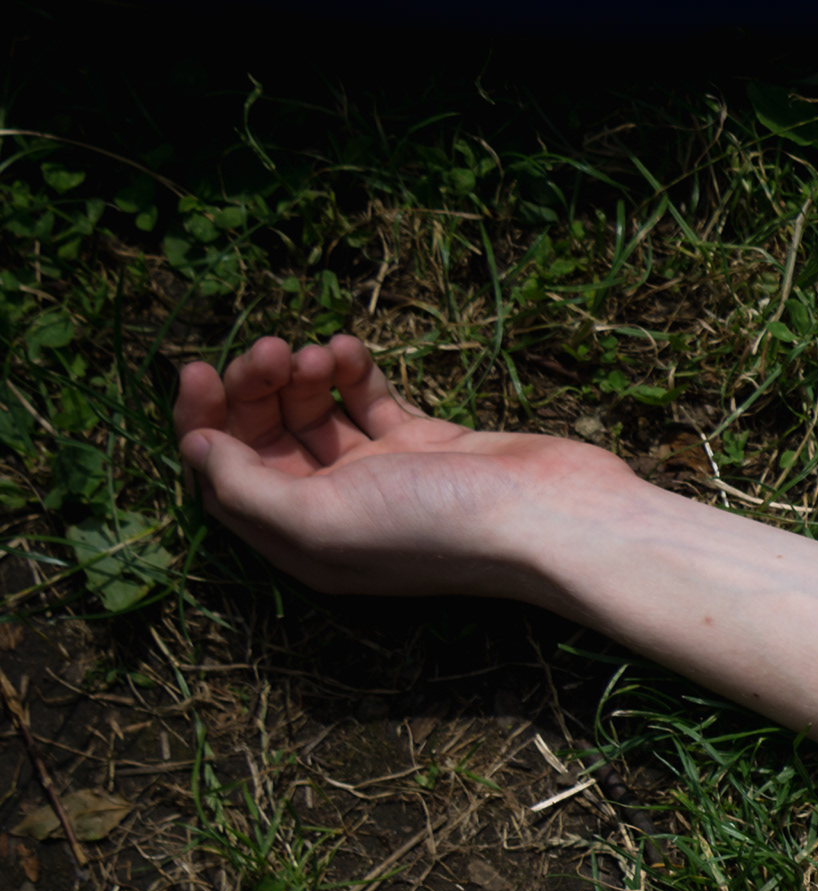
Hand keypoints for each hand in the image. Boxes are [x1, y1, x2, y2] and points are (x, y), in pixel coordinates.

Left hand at [172, 334, 636, 604]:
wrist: (551, 517)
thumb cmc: (438, 527)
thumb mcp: (321, 520)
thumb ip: (244, 488)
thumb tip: (193, 448)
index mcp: (304, 541)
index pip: (224, 478)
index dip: (201, 423)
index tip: (198, 370)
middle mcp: (337, 509)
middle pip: (264, 438)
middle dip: (254, 387)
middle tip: (269, 349)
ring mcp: (381, 474)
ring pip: (311, 411)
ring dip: (302, 371)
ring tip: (320, 351)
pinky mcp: (422, 441)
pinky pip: (366, 397)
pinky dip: (350, 369)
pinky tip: (350, 349)